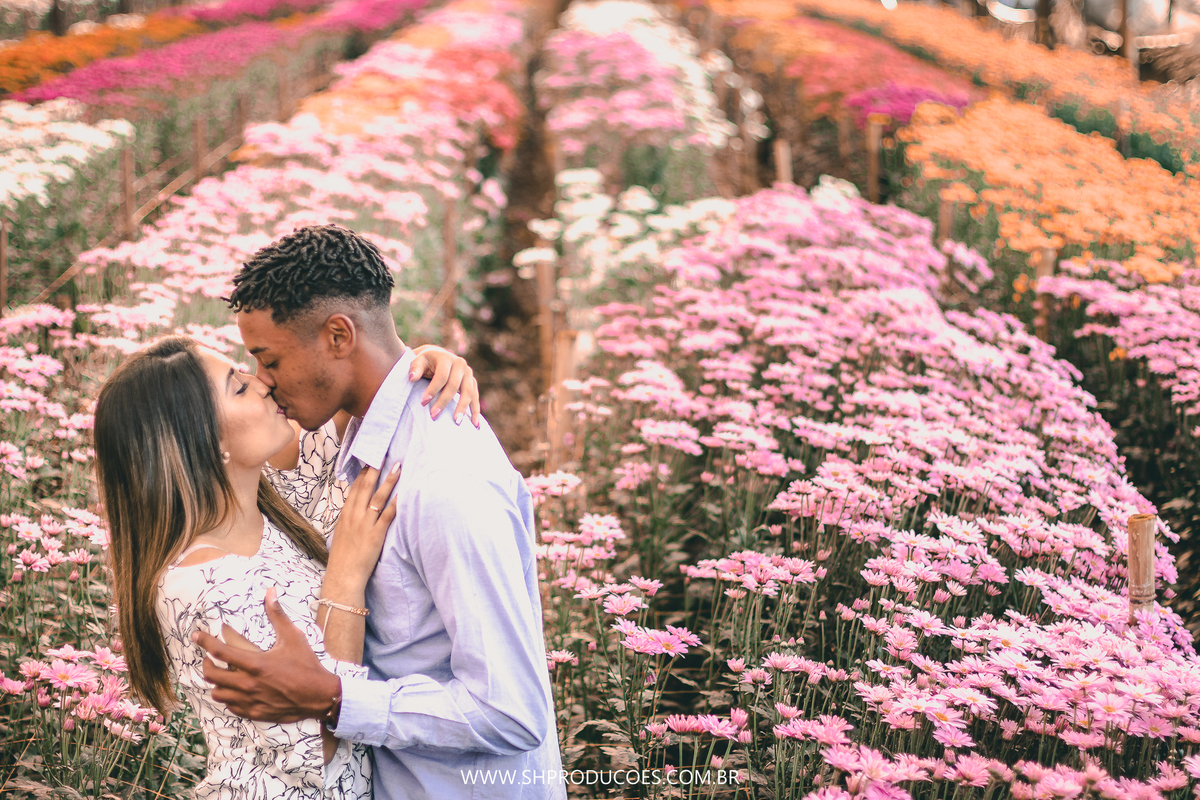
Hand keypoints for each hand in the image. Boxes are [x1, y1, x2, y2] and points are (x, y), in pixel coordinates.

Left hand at [192, 587, 340, 722]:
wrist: (319, 695)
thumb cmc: (306, 665)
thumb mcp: (293, 637)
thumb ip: (278, 615)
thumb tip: (270, 592)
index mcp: (255, 664)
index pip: (220, 651)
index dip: (205, 641)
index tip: (196, 636)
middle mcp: (248, 684)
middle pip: (212, 675)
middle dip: (207, 663)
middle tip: (210, 657)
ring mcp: (250, 700)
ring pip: (218, 693)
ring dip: (216, 683)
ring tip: (221, 675)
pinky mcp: (255, 712)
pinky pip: (231, 706)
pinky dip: (228, 697)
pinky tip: (235, 690)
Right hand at [328, 463, 399, 583]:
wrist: (343, 576)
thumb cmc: (343, 557)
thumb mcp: (341, 533)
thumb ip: (349, 519)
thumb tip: (355, 509)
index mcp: (345, 514)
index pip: (355, 488)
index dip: (363, 473)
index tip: (370, 460)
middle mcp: (355, 516)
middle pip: (366, 487)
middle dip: (375, 470)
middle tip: (383, 454)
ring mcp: (365, 524)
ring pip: (378, 497)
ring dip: (389, 481)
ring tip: (397, 467)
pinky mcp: (376, 534)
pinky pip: (387, 516)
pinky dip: (395, 504)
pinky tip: (403, 494)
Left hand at [409, 345, 480, 427]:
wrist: (439, 357)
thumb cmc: (426, 362)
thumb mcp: (418, 361)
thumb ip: (415, 368)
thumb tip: (412, 378)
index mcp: (446, 358)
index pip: (441, 376)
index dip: (432, 390)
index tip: (423, 403)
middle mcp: (460, 364)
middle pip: (454, 386)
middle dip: (443, 402)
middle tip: (434, 416)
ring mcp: (469, 374)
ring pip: (468, 392)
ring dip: (462, 408)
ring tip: (456, 422)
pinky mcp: (473, 382)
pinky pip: (475, 398)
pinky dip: (475, 411)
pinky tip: (475, 424)